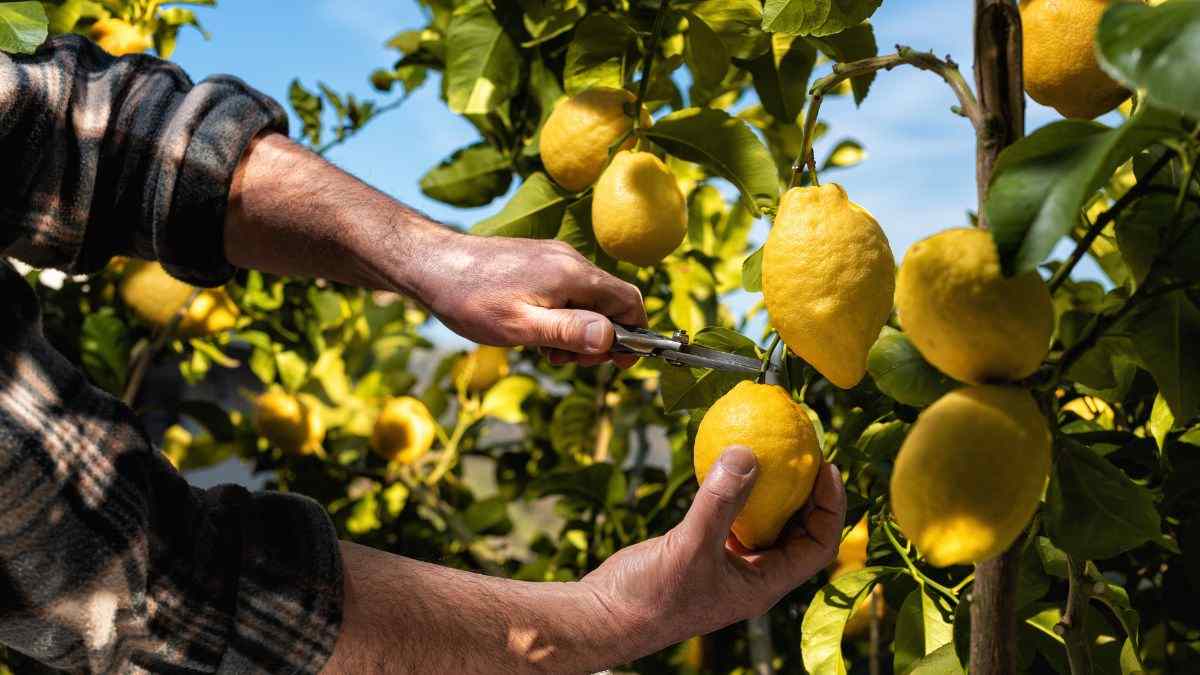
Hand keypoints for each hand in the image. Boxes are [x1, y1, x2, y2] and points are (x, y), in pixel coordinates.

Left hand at [411, 231, 646, 367]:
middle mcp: (570, 260)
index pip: (629, 301)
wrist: (431, 265)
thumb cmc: (471, 299)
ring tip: (547, 352)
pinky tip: (535, 332)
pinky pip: (568, 291)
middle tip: (567, 363)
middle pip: (611, 302)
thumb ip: (568, 332)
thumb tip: (611, 338)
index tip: (618, 363)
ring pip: (588, 299)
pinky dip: (563, 316)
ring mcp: (554, 258)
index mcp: (572, 275)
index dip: (633, 335)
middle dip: (600, 338)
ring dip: (579, 330)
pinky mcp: (539, 261)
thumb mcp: (520, 327)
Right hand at [579, 447, 846, 654]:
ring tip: (775, 448)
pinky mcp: (701, 547)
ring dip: (771, 487)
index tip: (826, 466)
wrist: (605, 615)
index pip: (816, 546)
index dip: (830, 507)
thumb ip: (719, 501)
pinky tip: (729, 459)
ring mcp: (726, 561)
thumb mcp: (690, 547)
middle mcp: (751, 573)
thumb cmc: (652, 597)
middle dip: (806, 491)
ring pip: (763, 520)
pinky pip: (729, 513)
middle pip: (796, 530)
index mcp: (763, 584)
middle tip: (804, 449)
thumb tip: (748, 453)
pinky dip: (734, 488)